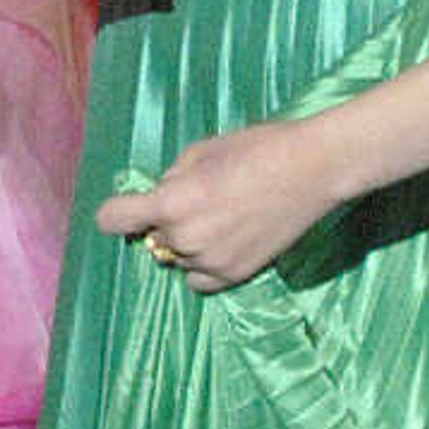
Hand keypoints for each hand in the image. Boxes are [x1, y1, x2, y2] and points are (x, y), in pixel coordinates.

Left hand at [94, 118, 339, 292]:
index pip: (114, 220)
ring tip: (222, 215)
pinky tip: (224, 240)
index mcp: (171, 203)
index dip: (118, 212)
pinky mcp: (235, 275)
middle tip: (199, 199)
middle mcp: (186, 238)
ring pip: (176, 257)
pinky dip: (202, 264)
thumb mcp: (201, 152)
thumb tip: (158, 198)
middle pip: (152, 237)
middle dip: (164, 220)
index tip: (127, 210)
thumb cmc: (258, 149)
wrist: (313, 169)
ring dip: (186, 242)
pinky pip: (198, 279)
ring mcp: (210, 261)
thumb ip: (170, 180)